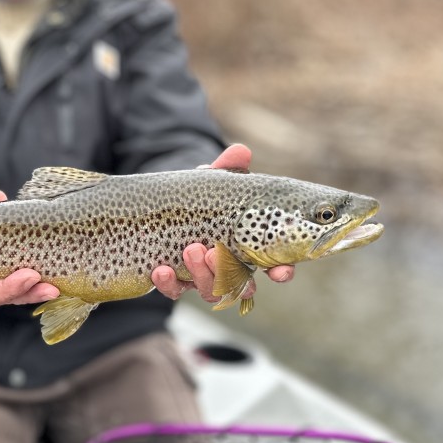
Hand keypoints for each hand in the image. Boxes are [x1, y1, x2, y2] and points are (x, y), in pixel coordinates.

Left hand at [151, 143, 295, 303]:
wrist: (164, 206)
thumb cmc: (202, 198)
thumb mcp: (213, 183)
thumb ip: (227, 170)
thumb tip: (240, 152)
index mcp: (250, 246)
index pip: (275, 266)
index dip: (281, 271)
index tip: (279, 271)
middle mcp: (230, 266)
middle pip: (241, 285)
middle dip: (229, 273)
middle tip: (215, 253)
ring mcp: (204, 277)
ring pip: (210, 290)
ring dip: (201, 275)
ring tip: (190, 250)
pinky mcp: (177, 282)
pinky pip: (175, 291)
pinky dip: (169, 283)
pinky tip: (161, 270)